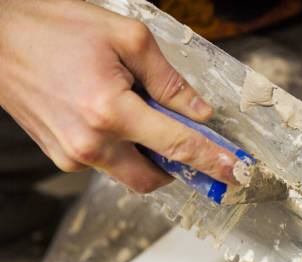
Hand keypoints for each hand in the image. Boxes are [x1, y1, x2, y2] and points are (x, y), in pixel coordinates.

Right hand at [0, 0, 239, 192]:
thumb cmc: (53, 28)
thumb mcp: (125, 38)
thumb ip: (168, 79)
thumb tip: (198, 111)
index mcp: (110, 111)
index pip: (177, 146)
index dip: (211, 161)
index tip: (234, 174)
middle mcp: (91, 143)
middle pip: (153, 179)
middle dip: (175, 167)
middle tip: (184, 142)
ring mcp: (72, 155)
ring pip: (128, 174)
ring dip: (145, 155)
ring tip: (135, 113)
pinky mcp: (60, 157)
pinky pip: (105, 163)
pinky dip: (120, 148)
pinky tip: (109, 115)